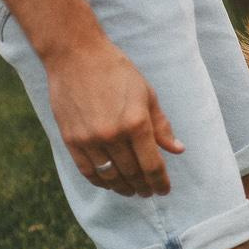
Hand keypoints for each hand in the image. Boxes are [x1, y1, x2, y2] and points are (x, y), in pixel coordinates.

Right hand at [44, 39, 183, 196]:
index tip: (164, 190)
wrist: (75, 56)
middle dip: (143, 187)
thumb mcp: (146, 94)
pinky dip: (100, 181)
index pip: (152, 165)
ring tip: (131, 191)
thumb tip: (177, 150)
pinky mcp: (71, 140)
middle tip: (148, 192)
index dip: (160, 182)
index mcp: (136, 123)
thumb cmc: (116, 71)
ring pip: (110, 177)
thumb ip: (161, 125)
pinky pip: (87, 171)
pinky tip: (109, 182)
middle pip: (132, 174)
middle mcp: (113, 135)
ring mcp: (90, 139)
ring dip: (123, 188)